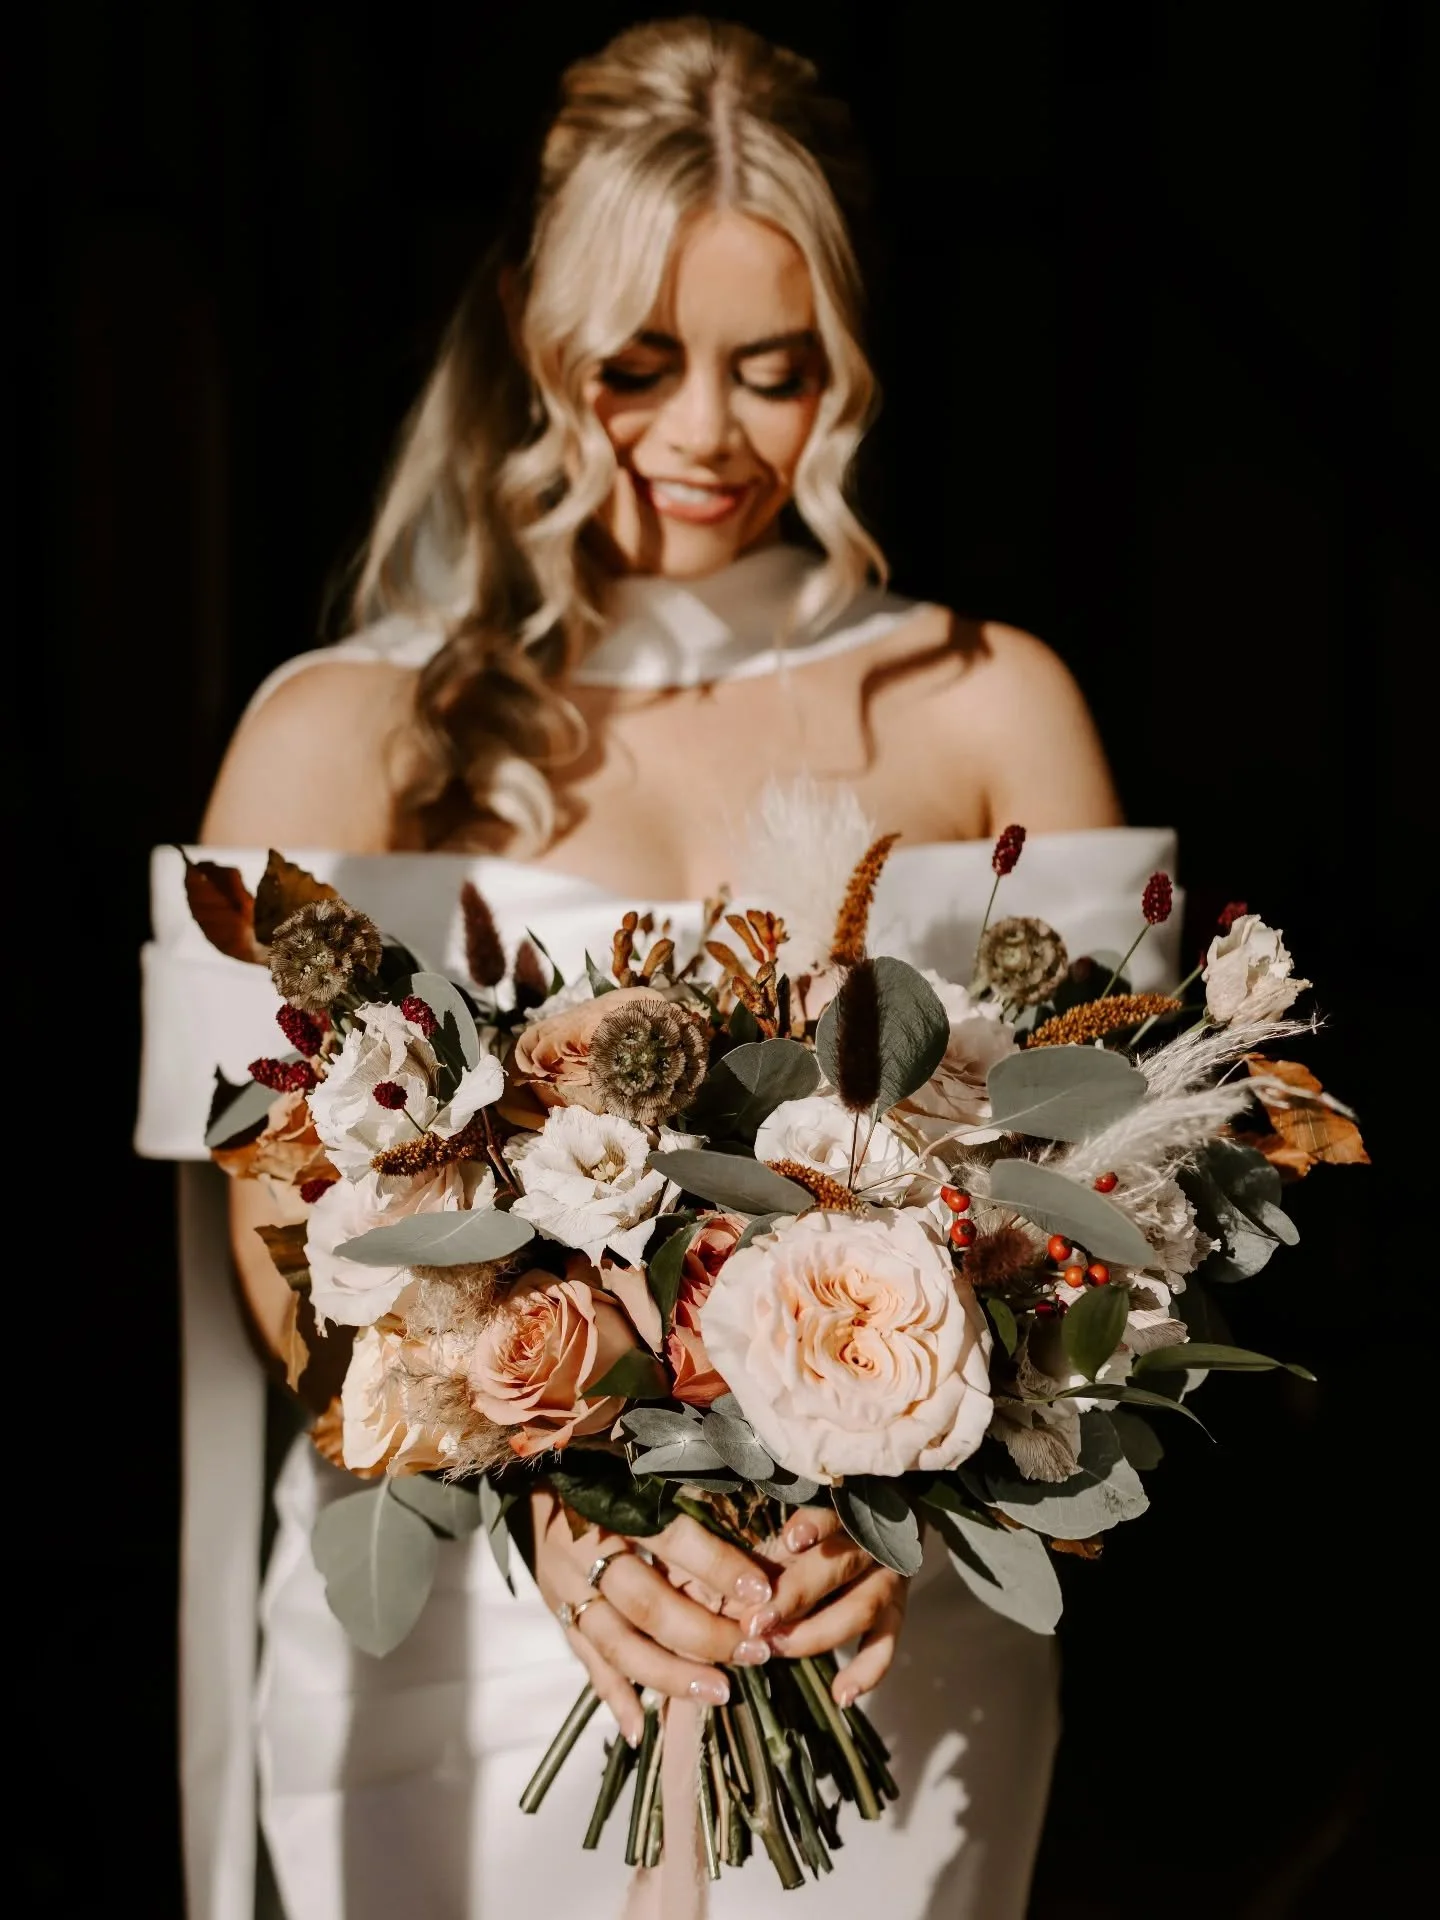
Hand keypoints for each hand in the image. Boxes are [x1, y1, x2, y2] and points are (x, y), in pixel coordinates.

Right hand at [530, 1489, 776, 1744]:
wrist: (531, 1473)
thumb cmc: (603, 1463)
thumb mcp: (639, 1464)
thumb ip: (687, 1490)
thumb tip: (747, 1517)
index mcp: (613, 1504)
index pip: (673, 1540)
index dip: (719, 1567)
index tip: (762, 1592)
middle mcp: (588, 1550)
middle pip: (648, 1604)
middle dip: (705, 1634)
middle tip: (754, 1651)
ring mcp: (568, 1588)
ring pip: (618, 1643)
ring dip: (670, 1675)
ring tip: (719, 1693)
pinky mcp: (558, 1612)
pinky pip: (587, 1660)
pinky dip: (613, 1696)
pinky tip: (640, 1729)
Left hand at [747, 1506, 909, 1706]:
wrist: (890, 1521)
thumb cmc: (822, 1532)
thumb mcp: (799, 1530)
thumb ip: (773, 1553)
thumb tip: (729, 1590)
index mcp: (846, 1514)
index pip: (830, 1516)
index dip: (810, 1528)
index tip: (786, 1543)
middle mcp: (870, 1546)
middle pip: (839, 1566)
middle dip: (796, 1594)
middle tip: (755, 1621)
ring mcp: (887, 1581)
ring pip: (862, 1606)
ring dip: (817, 1632)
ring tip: (779, 1650)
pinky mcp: (896, 1613)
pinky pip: (886, 1645)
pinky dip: (867, 1672)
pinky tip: (842, 1694)